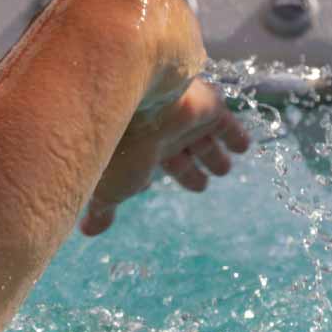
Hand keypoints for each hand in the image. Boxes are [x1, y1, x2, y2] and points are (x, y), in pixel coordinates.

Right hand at [80, 79, 250, 235]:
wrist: (134, 100)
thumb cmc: (119, 148)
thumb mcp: (109, 188)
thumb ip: (103, 210)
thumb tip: (88, 231)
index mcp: (135, 151)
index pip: (143, 167)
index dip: (146, 179)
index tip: (145, 186)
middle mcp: (159, 134)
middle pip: (178, 155)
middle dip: (188, 171)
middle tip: (201, 186)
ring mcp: (184, 120)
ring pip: (202, 141)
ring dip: (213, 156)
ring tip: (225, 169)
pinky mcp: (209, 108)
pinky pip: (226, 124)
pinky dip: (235, 136)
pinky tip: (244, 147)